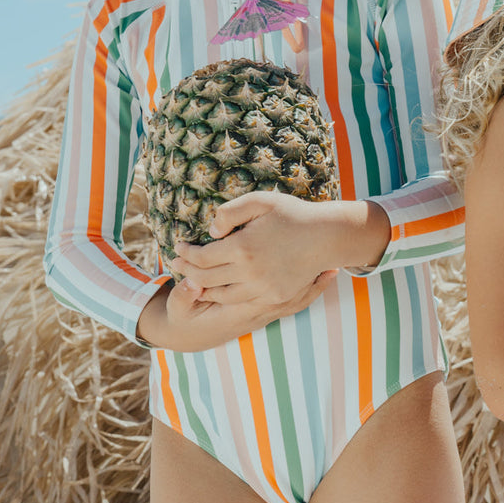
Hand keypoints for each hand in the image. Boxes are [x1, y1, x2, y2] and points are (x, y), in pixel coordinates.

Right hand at [137, 271, 335, 351]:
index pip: (264, 293)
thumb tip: (192, 284)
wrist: (188, 336)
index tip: (302, 258)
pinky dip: (310, 293)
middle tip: (327, 258)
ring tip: (334, 267)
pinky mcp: (263, 312)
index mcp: (236, 312)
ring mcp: (261, 314)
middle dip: (307, 279)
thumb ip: (182, 296)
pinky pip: (293, 304)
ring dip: (314, 286)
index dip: (283, 277)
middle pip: (288, 297)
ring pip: (294, 301)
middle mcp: (254, 315)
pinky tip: (324, 277)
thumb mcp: (176, 308)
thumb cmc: (184, 319)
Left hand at [170, 191, 388, 305]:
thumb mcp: (260, 201)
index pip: (200, 257)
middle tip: (177, 263)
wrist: (326, 236)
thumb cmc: (293, 214)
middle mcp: (249, 272)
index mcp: (242, 247)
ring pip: (221, 294)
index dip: (184, 253)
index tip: (179, 246)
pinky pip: (241, 300)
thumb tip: (211, 232)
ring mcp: (263, 288)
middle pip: (205, 278)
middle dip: (186, 270)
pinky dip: (225, 296)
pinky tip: (219, 288)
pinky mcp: (274, 297)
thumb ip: (229, 213)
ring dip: (203, 287)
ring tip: (193, 278)